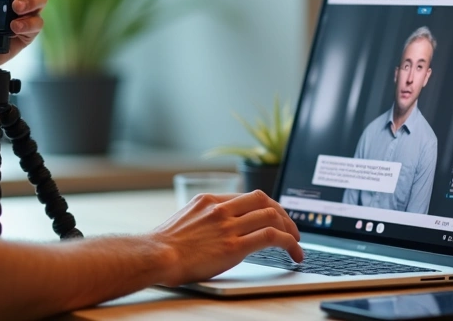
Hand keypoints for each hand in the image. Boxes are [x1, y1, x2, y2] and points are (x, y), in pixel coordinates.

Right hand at [149, 191, 302, 286]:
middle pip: (265, 201)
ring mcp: (229, 226)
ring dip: (291, 230)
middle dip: (284, 215)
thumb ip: (204, 218)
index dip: (268, 207)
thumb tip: (217, 228)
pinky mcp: (235, 246)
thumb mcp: (185, 219)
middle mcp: (221, 208)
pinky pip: (272, 237)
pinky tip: (294, 253)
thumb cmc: (164, 245)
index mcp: (209, 199)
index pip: (249, 196)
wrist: (156, 255)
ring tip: (296, 244)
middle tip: (291, 230)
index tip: (275, 218)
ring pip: (273, 217)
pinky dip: (290, 243)